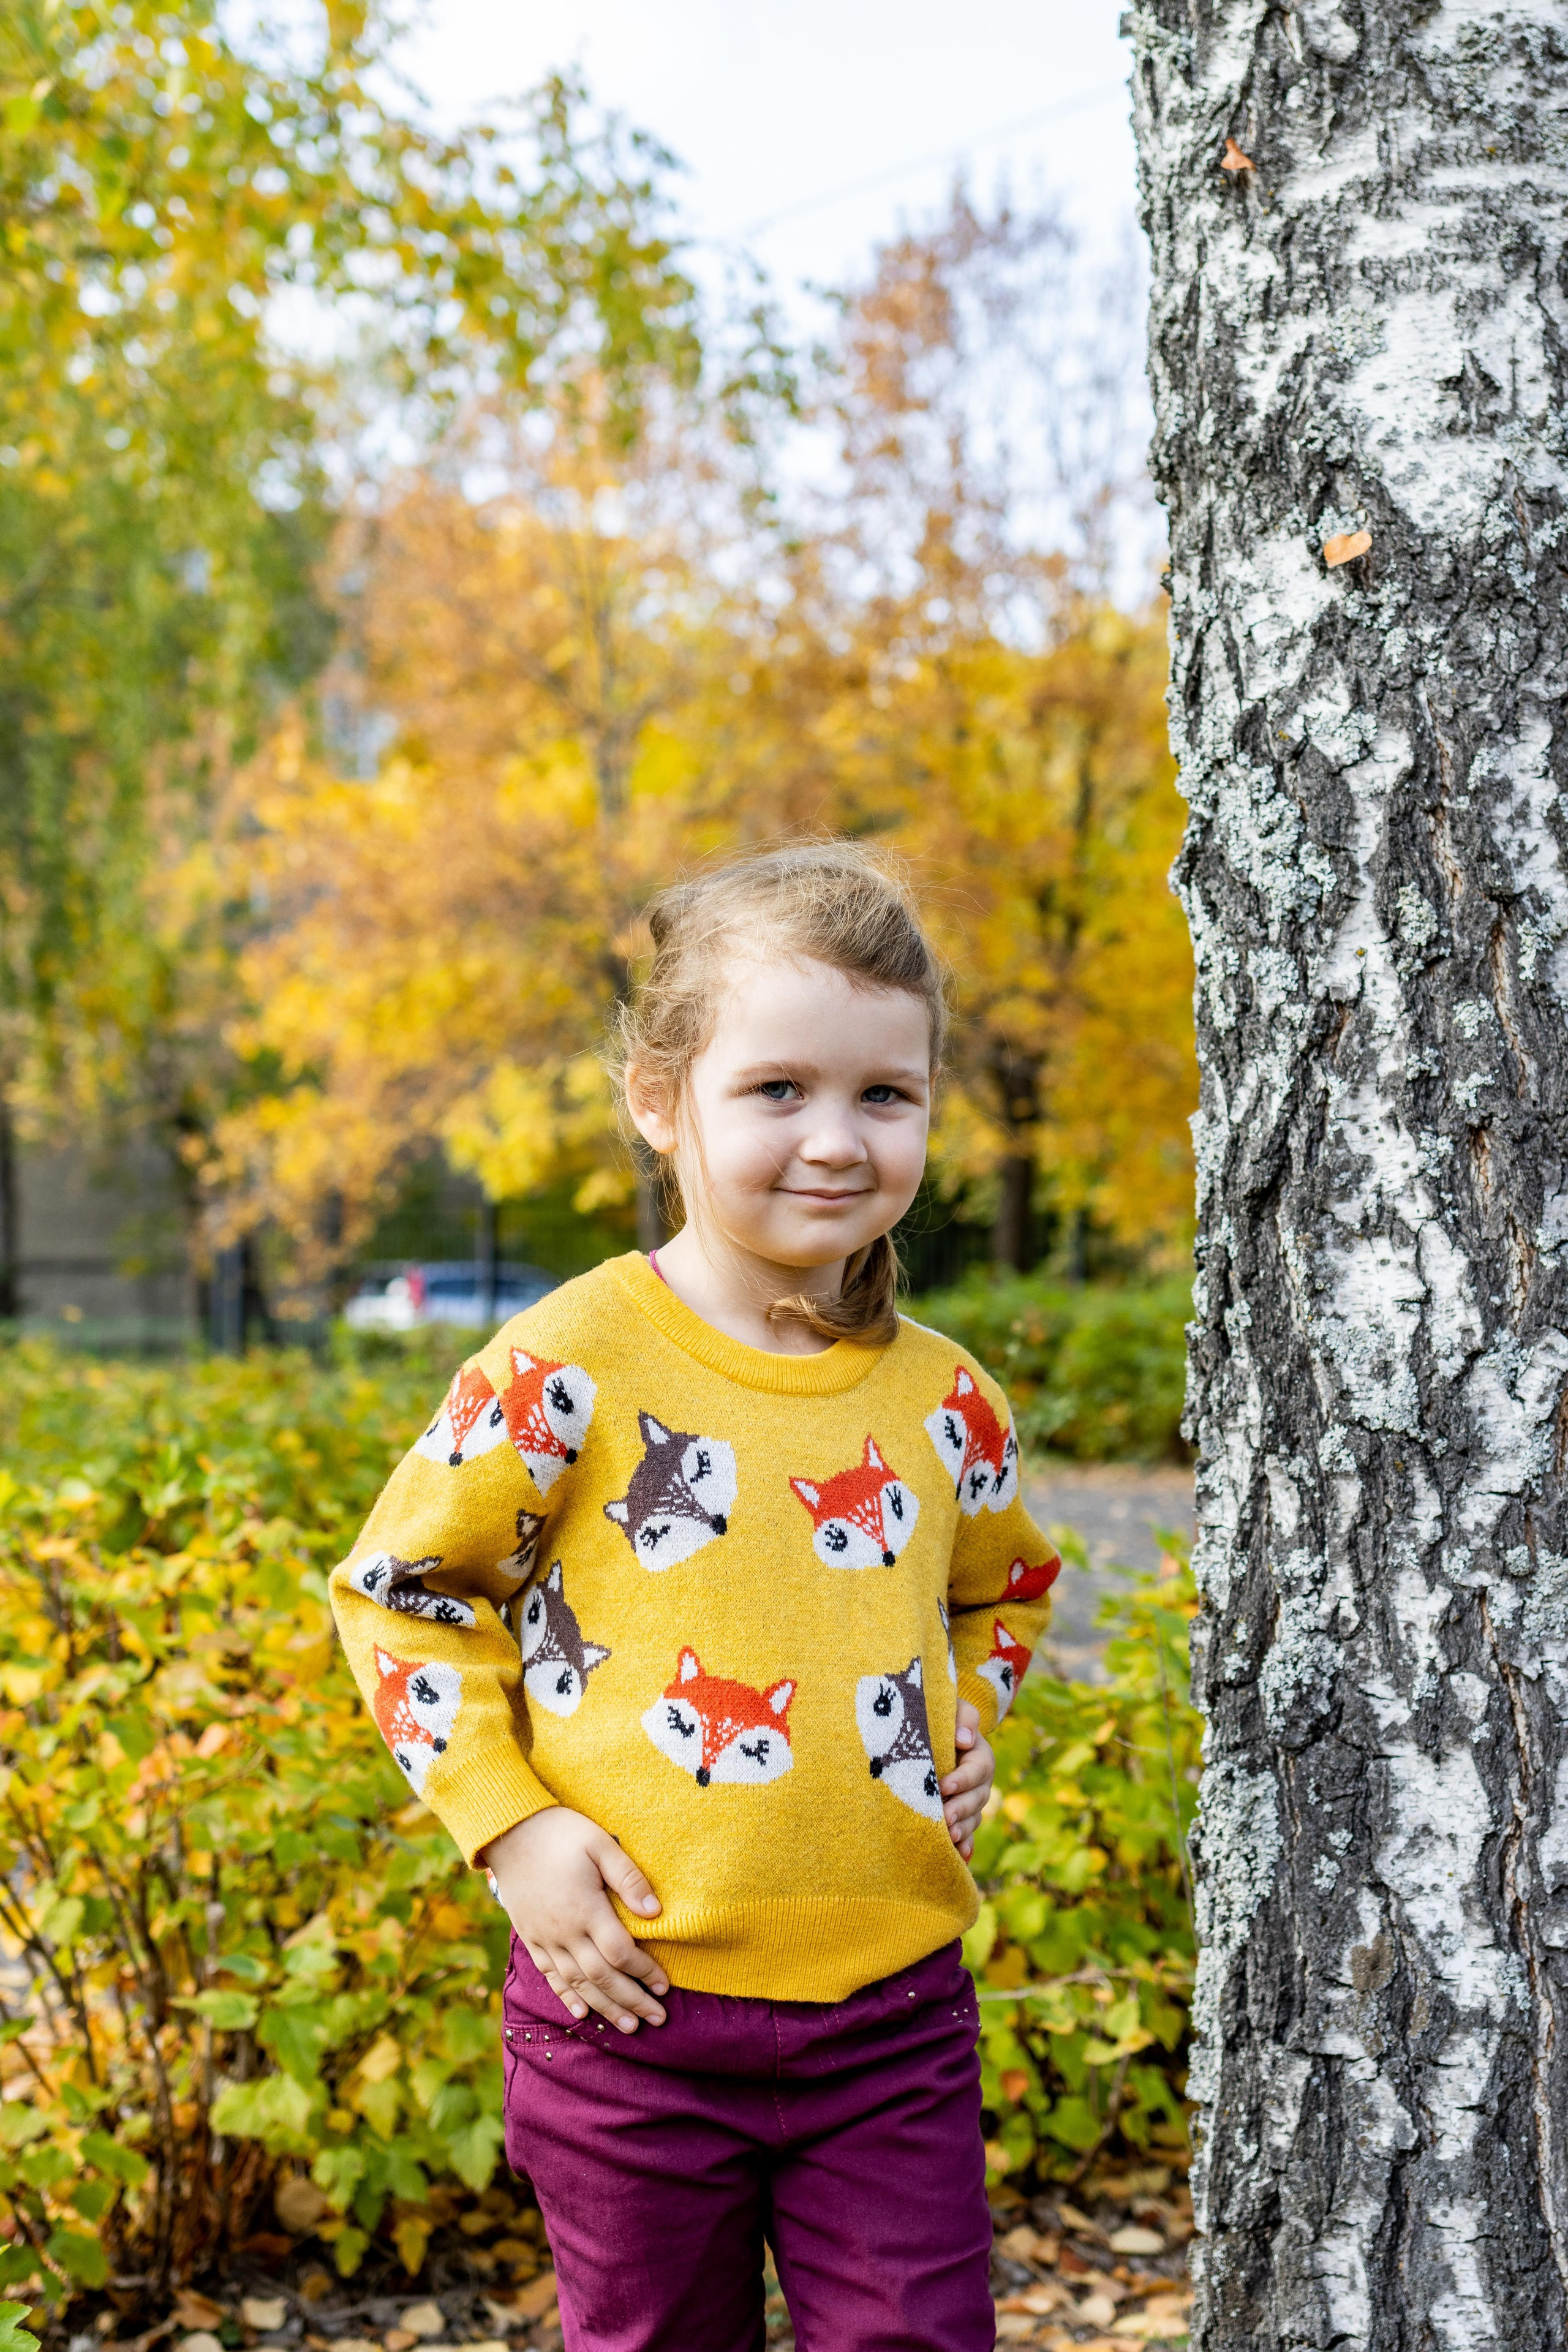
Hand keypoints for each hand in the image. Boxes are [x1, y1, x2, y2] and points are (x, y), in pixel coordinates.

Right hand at [480, 1808, 667, 2033]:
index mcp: (585, 1909)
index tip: (666, 1985)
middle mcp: (564, 1931)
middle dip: (632, 2000)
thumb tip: (655, 1911)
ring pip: (577, 1983)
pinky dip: (567, 1996)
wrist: (509, 1832)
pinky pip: (550, 1975)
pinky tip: (581, 2013)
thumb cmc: (561, 1833)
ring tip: (629, 2026)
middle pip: (601, 1977)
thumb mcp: (599, 1844)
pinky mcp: (530, 1937)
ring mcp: (544, 1938)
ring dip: (605, 2007)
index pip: (620, 1952)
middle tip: (657, 2018)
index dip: (645, 1972)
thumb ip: (628, 1877)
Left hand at [941, 1700, 993, 1860]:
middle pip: (977, 1798)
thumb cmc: (939, 1717)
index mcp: (979, 1755)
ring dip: (962, 1829)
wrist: (927, 1734)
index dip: (962, 1779)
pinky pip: (966, 1834)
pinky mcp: (961, 1817)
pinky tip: (957, 1856)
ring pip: (972, 1819)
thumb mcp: (951, 1707)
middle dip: (961, 1809)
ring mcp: (971, 1802)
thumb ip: (963, 1716)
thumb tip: (965, 1741)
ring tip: (947, 1836)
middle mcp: (980, 1782)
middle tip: (944, 1817)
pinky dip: (964, 1846)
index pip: (977, 1769)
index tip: (944, 1786)